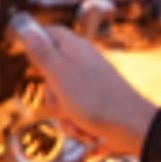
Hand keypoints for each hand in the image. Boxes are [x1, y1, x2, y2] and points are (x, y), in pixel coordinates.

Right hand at [8, 15, 160, 155]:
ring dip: (65, 115)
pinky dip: (77, 124)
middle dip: (51, 95)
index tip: (31, 61)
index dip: (35, 44)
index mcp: (74, 48)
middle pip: (50, 72)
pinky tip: (87, 131)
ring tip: (78, 121)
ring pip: (61, 97)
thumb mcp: (60, 76)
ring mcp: (90, 83)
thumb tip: (28, 30)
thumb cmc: (96, 100)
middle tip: (61, 101)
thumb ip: (43, 54)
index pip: (49, 33)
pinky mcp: (96, 102)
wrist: (132, 127)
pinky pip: (75, 112)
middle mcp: (82, 62)